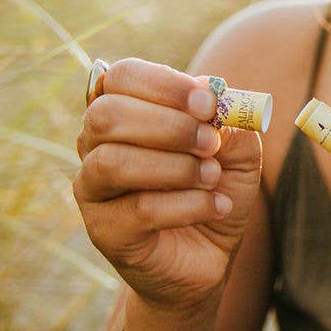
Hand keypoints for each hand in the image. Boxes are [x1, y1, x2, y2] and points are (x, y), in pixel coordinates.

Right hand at [73, 57, 261, 314]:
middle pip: (107, 115)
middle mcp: (95, 144)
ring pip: (114, 163)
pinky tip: (216, 208)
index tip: (208, 103)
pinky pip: (139, 209)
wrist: (209, 254)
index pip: (122, 77)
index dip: (165, 84)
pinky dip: (188, 205)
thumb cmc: (214, 187)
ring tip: (213, 178)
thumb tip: (215, 103)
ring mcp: (92, 189)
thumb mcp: (238, 150)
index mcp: (124, 110)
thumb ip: (231, 121)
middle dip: (169, 126)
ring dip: (176, 167)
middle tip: (211, 144)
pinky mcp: (103, 230)